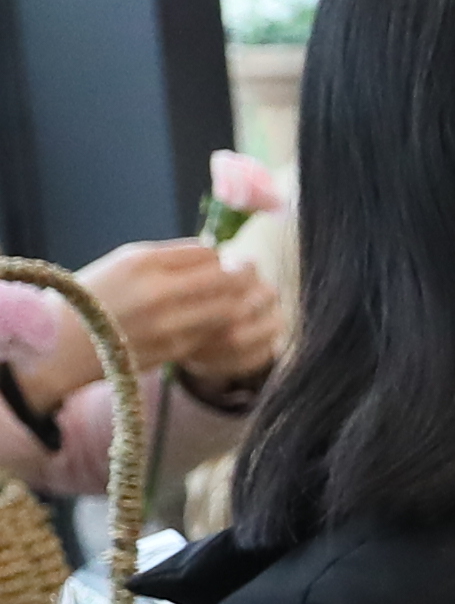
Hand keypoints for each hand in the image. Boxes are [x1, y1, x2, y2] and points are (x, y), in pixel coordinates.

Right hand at [79, 238, 280, 388]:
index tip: (220, 260)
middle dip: (242, 277)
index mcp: (144, 263)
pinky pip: (214, 333)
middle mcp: (158, 292)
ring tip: (233, 298)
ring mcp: (168, 325)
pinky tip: (213, 321)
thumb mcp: (124, 262)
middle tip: (245, 277)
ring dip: (237, 302)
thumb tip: (217, 254)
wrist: (60, 345)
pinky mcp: (174, 350)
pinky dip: (221, 325)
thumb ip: (171, 257)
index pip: (208, 253)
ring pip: (228, 309)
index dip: (220, 257)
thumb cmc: (94, 295)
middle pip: (227, 280)